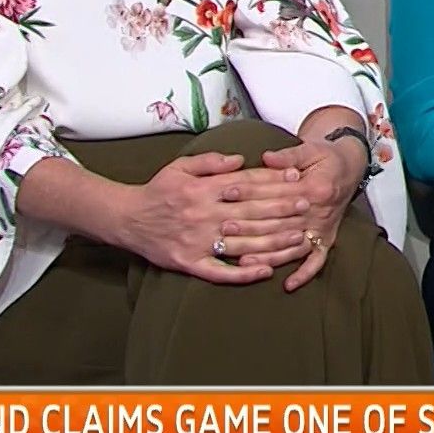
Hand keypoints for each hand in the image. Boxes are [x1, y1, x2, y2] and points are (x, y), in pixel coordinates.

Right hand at [118, 152, 301, 283]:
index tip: (296, 178)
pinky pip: (220, 272)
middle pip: (250, 212)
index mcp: (203, 190)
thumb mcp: (180, 166)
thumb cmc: (157, 190)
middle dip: (282, 209)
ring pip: (242, 243)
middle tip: (308, 206)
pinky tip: (265, 271)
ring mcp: (197, 241)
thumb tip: (240, 159)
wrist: (126, 218)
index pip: (245, 184)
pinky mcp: (189, 263)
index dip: (273, 181)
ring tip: (299, 237)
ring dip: (273, 241)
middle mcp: (203, 215)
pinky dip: (243, 273)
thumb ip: (211, 162)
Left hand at [242, 130, 367, 290]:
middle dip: (251, 226)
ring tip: (242, 260)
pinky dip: (304, 274)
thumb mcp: (310, 148)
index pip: (277, 192)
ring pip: (293, 246)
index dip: (251, 191)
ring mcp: (324, 228)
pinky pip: (318, 261)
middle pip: (280, 223)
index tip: (227, 191)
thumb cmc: (325, 156)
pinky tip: (287, 285)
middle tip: (224, 229)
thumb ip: (289, 155)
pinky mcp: (328, 239)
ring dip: (268, 255)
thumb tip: (267, 157)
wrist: (350, 166)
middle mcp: (320, 212)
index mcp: (315, 187)